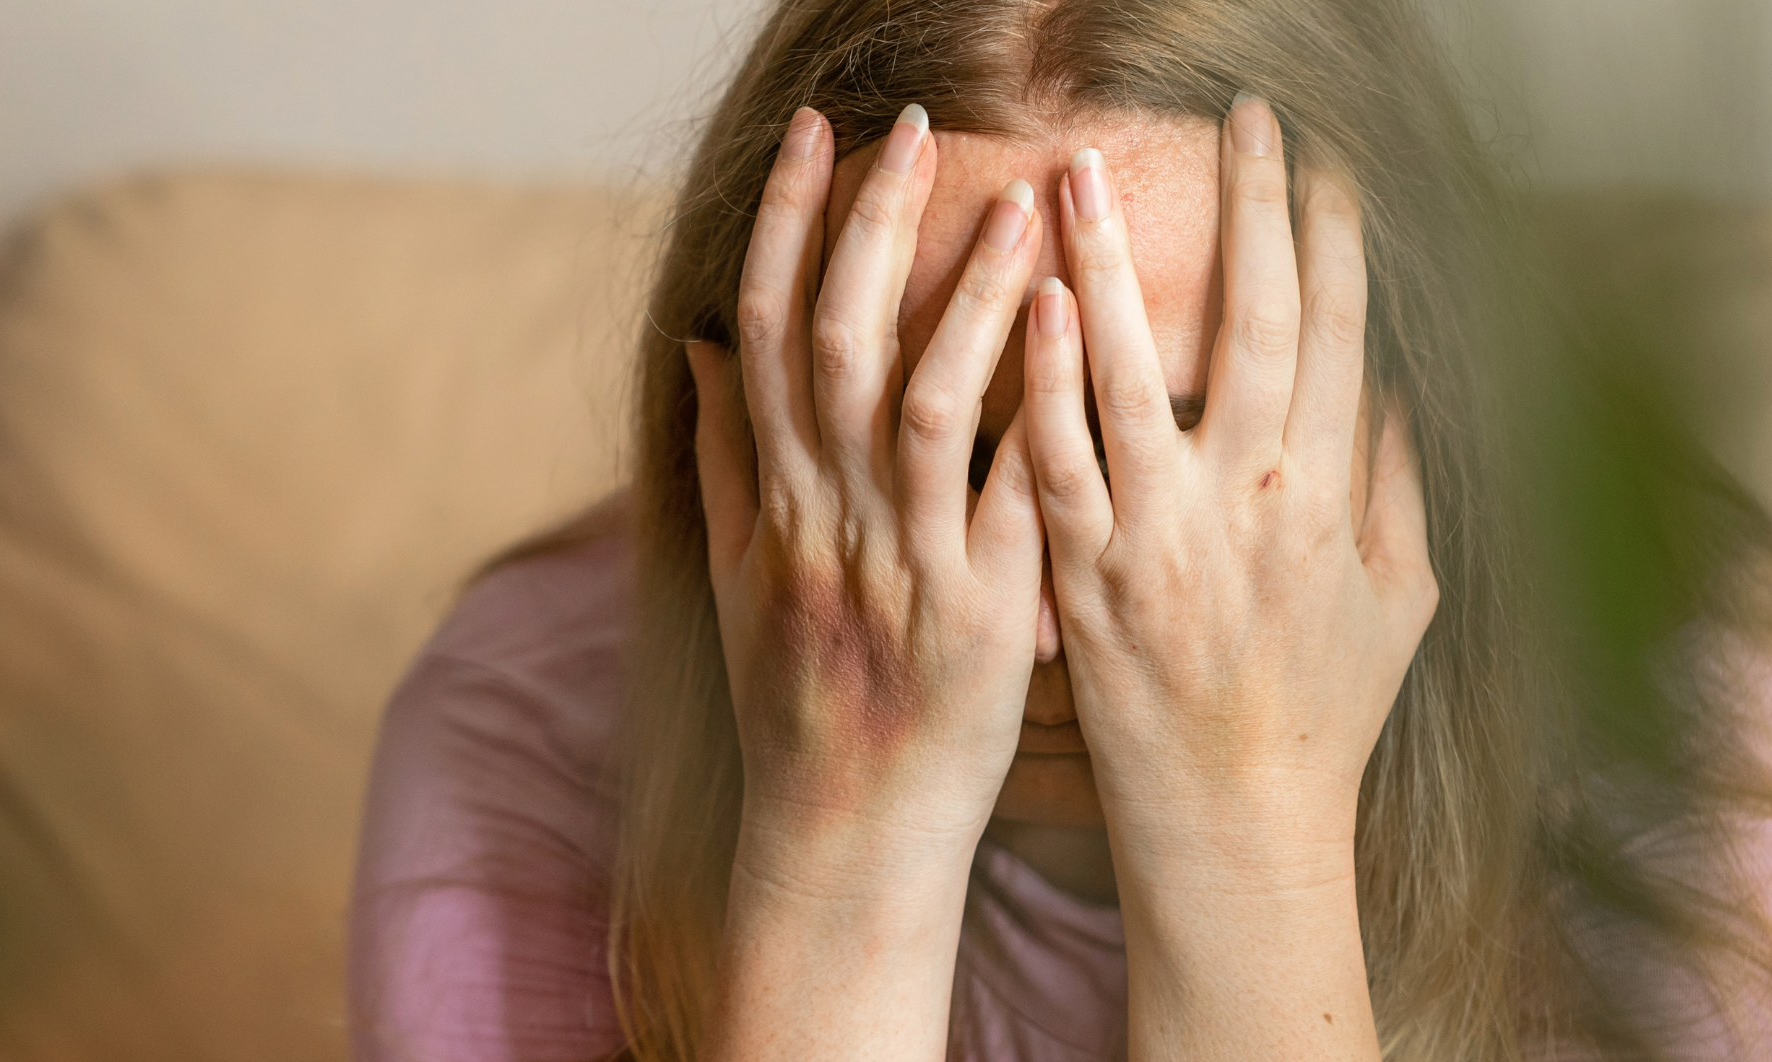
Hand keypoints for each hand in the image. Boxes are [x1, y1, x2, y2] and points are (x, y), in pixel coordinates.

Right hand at [691, 103, 1044, 1061]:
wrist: (842, 835)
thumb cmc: (798, 702)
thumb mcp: (734, 577)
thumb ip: (720, 456)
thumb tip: (702, 344)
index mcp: (771, 501)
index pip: (764, 333)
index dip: (783, 224)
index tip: (812, 134)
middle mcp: (823, 521)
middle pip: (831, 342)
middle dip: (866, 222)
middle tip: (912, 123)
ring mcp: (898, 568)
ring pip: (915, 402)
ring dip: (962, 294)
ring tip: (1020, 200)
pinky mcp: (975, 618)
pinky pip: (1000, 501)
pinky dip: (1026, 412)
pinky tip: (1070, 331)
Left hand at [1023, 97, 1435, 1058]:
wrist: (1232, 818)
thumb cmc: (1321, 711)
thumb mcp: (1398, 600)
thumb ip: (1396, 486)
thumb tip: (1393, 384)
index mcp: (1332, 500)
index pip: (1343, 336)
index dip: (1335, 241)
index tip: (1323, 162)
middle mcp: (1253, 505)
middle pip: (1258, 329)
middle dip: (1252, 213)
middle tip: (1239, 121)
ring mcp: (1161, 540)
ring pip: (1139, 378)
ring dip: (1112, 267)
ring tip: (1082, 174)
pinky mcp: (1082, 576)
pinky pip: (1057, 463)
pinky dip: (1046, 383)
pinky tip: (1031, 305)